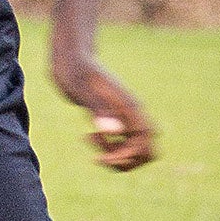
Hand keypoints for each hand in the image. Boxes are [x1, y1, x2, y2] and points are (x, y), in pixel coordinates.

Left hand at [49, 48, 157, 171]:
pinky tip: (88, 136)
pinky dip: (108, 148)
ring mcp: (124, 118)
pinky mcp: (113, 120)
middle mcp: (132, 114)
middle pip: (149, 151)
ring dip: (116, 156)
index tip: (102, 153)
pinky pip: (121, 144)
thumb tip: (115, 131)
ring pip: (135, 151)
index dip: (128, 155)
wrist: (70, 59)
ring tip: (91, 139)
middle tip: (102, 154)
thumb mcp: (82, 90)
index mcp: (130, 108)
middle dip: (127, 161)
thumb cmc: (75, 71)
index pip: (146, 142)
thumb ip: (99, 109)